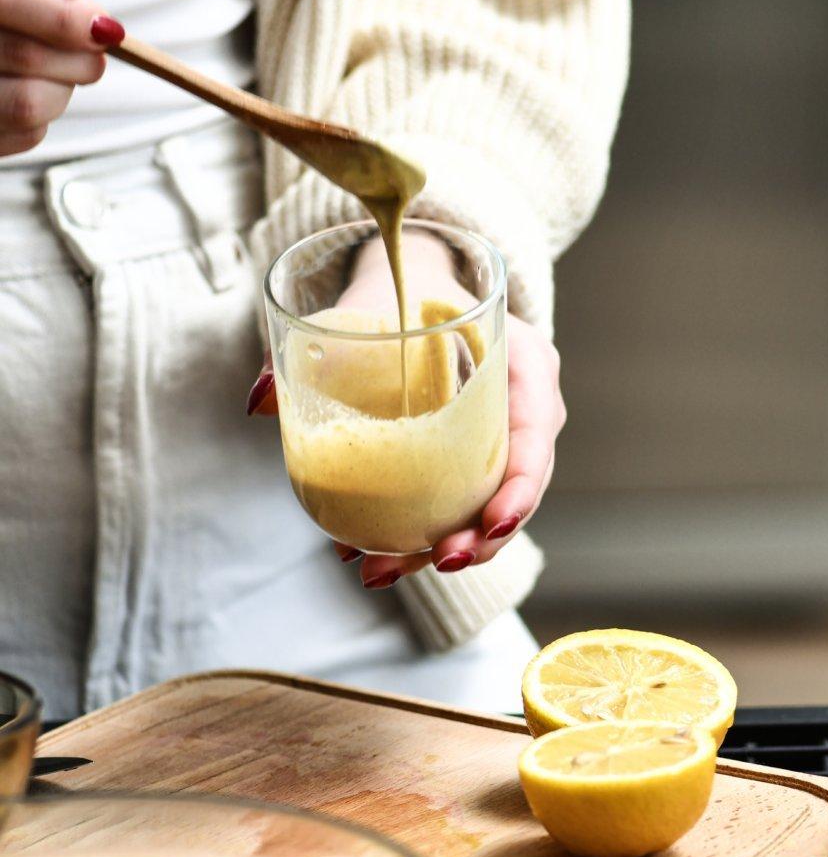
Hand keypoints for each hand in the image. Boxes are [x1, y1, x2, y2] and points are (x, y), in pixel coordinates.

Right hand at [0, 0, 117, 156]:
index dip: (60, 15)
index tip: (103, 26)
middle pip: (26, 56)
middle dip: (78, 54)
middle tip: (92, 45)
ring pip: (30, 104)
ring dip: (63, 86)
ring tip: (54, 66)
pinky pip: (27, 135)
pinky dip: (44, 112)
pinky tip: (25, 86)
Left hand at [246, 230, 565, 587]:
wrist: (415, 284)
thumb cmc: (403, 289)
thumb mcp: (371, 305)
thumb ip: (320, 345)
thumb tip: (261, 401)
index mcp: (526, 364)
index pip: (536, 436)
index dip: (521, 487)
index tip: (488, 523)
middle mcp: (527, 408)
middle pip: (520, 488)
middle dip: (482, 538)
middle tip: (436, 562)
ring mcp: (506, 438)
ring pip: (491, 507)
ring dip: (446, 548)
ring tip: (383, 573)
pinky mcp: (479, 458)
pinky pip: (464, 504)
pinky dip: (424, 533)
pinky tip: (374, 555)